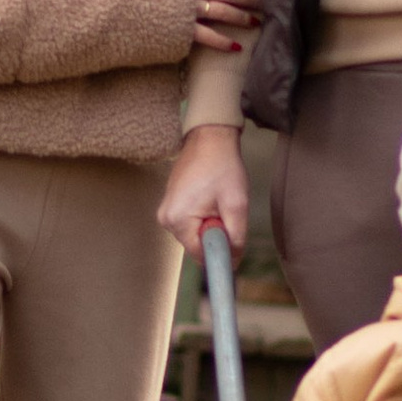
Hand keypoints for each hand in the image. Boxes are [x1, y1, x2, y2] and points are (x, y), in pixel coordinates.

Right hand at [161, 125, 248, 259]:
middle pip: (196, 244)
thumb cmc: (223, 167)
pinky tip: (211, 197)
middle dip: (215, 233)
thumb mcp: (236, 205)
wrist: (210, 138)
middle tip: (226, 210)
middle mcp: (165, 218)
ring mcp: (166, 210)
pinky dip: (204, 216)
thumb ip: (235, 238)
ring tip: (218, 200)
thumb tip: (232, 262)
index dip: (220, 249)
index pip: (200, 254)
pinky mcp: (170, 204)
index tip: (232, 233)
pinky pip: (190, 222)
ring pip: (195, 233)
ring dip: (210, 224)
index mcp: (177, 220)